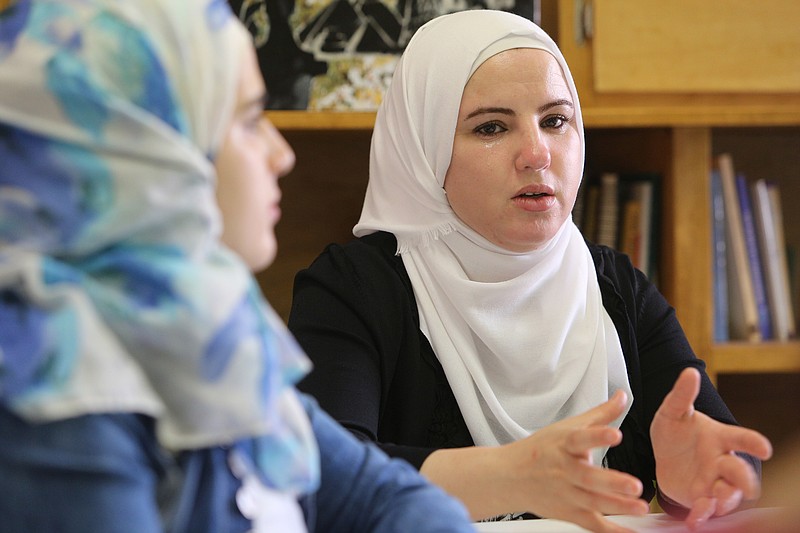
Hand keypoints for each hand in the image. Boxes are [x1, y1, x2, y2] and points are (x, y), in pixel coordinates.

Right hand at [427, 389, 643, 531]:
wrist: (510, 477)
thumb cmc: (541, 450)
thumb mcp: (567, 427)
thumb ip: (600, 414)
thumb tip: (622, 397)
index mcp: (564, 445)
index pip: (580, 438)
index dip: (597, 436)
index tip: (615, 434)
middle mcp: (565, 470)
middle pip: (587, 477)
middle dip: (612, 482)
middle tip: (635, 485)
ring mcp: (566, 494)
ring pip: (592, 502)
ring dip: (617, 506)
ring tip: (640, 507)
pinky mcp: (569, 513)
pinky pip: (592, 524)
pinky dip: (611, 531)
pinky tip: (630, 532)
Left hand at [650, 368, 772, 529]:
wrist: (663, 455)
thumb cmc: (676, 431)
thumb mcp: (672, 411)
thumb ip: (682, 395)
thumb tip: (690, 372)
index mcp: (720, 437)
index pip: (741, 438)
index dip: (753, 442)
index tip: (764, 447)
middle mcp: (722, 461)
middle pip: (739, 472)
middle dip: (744, 480)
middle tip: (746, 487)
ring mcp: (713, 482)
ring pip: (727, 495)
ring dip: (724, 502)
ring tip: (714, 506)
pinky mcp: (701, 499)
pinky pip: (706, 510)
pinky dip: (702, 516)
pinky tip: (694, 522)